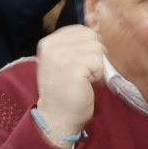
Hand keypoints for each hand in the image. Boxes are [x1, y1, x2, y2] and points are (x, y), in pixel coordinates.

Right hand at [34, 25, 106, 145]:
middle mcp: (52, 45)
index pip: (81, 30)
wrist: (57, 118)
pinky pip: (98, 62)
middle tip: (86, 73)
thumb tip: (96, 33)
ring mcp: (62, 55)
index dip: (90, 45)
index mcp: (49, 42)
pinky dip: (98, 75)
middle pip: (91, 37)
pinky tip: (87, 84)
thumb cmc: (64, 92)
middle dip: (95, 55)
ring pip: (97, 49)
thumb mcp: (61, 62)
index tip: (83, 64)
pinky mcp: (74, 67)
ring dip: (97, 66)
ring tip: (86, 79)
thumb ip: (72, 46)